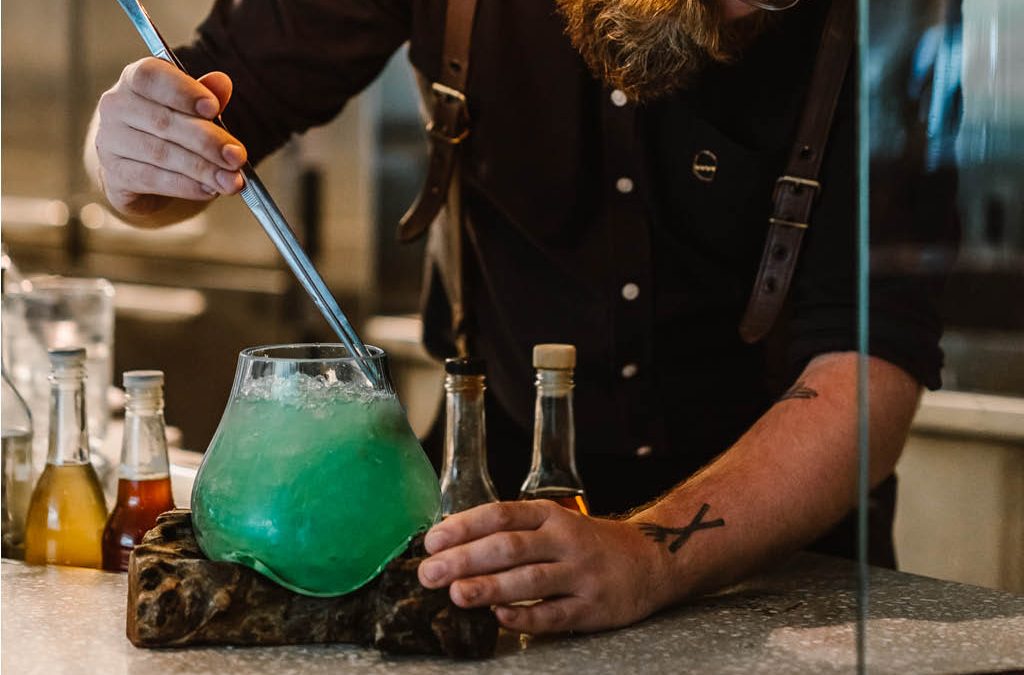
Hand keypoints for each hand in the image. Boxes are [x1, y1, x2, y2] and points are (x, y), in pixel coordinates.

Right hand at [92, 57, 247, 217]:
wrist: (143, 171)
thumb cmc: (172, 131)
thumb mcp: (191, 110)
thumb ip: (207, 96)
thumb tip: (223, 82)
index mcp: (134, 79)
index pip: (150, 75)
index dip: (183, 91)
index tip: (213, 108)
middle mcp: (116, 106)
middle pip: (162, 121)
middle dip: (207, 141)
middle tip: (237, 157)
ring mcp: (110, 142)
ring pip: (160, 153)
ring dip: (202, 169)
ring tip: (231, 180)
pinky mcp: (114, 174)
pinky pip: (152, 180)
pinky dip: (185, 186)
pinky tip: (209, 190)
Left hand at [417, 501, 668, 633]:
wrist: (651, 560)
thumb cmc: (588, 543)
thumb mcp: (555, 524)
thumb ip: (514, 532)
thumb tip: (453, 546)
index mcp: (550, 515)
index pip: (501, 515)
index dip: (464, 526)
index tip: (432, 540)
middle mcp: (565, 540)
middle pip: (510, 547)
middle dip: (465, 559)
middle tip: (430, 572)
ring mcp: (580, 574)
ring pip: (530, 580)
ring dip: (490, 587)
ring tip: (456, 594)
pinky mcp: (593, 608)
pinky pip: (555, 614)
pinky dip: (526, 616)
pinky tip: (500, 618)